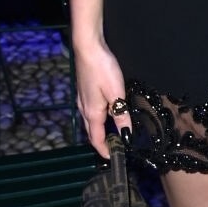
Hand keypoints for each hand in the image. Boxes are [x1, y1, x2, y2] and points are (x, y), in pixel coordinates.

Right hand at [74, 36, 131, 156]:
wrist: (88, 48)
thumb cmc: (102, 69)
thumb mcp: (116, 93)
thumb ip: (121, 114)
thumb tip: (125, 134)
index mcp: (92, 113)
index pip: (96, 139)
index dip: (104, 150)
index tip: (113, 158)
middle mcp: (84, 109)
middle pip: (93, 132)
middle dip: (102, 143)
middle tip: (116, 149)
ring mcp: (82, 100)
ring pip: (91, 122)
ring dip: (101, 131)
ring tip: (114, 135)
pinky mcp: (84, 91)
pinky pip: (91, 112)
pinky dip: (99, 120)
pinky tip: (107, 114)